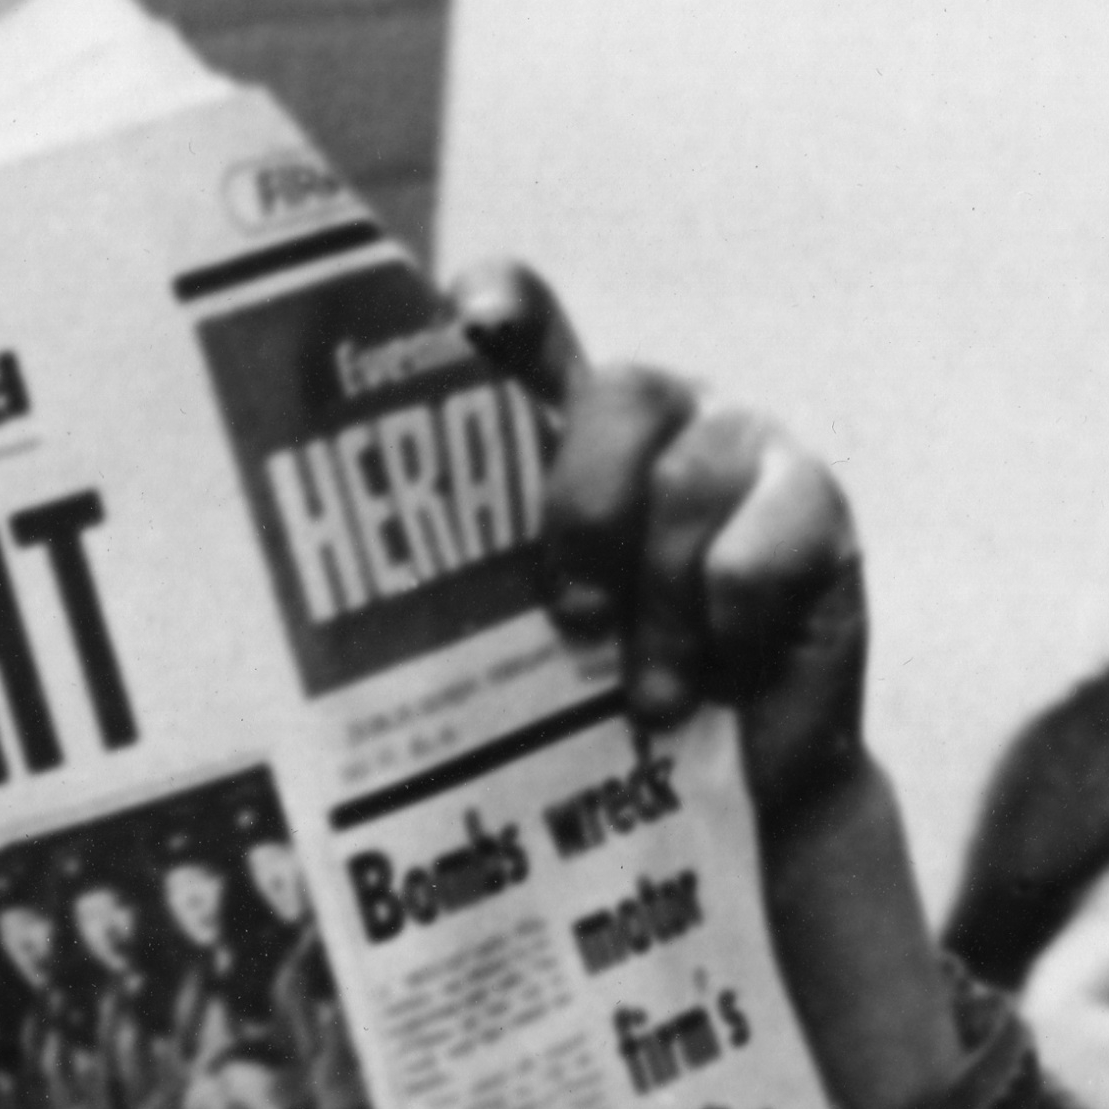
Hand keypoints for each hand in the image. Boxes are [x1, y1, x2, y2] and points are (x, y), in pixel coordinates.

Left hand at [455, 258, 958, 1108]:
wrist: (723, 802)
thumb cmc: (581, 716)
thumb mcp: (494, 655)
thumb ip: (433, 601)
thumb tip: (291, 646)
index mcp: (549, 433)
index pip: (521, 324)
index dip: (500, 307)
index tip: (469, 327)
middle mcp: (648, 420)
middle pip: (617, 390)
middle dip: (583, 505)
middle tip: (566, 620)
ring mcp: (741, 451)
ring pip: (695, 473)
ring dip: (662, 600)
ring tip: (646, 700)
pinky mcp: (817, 507)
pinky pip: (774, 528)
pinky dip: (734, 610)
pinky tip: (723, 674)